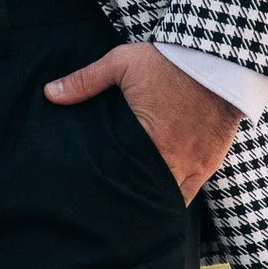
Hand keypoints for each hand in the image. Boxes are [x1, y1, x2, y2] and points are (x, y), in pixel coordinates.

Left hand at [44, 42, 241, 202]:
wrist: (217, 58)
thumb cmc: (167, 61)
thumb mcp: (121, 63)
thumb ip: (84, 81)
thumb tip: (49, 93)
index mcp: (148, 141)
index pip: (122, 179)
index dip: (110, 192)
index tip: (96, 197)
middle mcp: (173, 160)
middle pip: (147, 196)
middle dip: (131, 202)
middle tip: (111, 210)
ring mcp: (195, 164)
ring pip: (171, 199)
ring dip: (154, 202)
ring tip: (135, 209)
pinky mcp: (211, 161)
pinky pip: (193, 190)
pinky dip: (178, 195)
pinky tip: (163, 198)